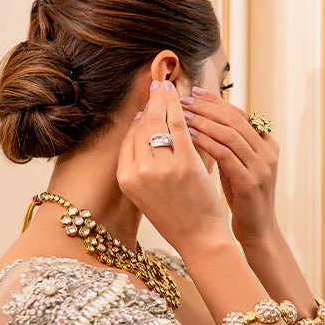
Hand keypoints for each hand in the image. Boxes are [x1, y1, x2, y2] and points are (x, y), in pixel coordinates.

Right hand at [117, 80, 228, 250]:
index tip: (147, 105)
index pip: (129, 139)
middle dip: (151, 104)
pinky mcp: (184, 164)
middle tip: (158, 85)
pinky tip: (183, 98)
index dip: (139, 119)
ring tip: (168, 86)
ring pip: (159, 124)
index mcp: (125, 179)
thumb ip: (142, 166)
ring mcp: (160, 168)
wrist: (199, 238)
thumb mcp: (148, 194)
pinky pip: (179, 128)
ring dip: (164, 101)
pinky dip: (180, 110)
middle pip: (142, 127)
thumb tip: (145, 130)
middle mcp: (138, 172)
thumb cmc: (177, 217)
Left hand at [179, 89, 279, 245]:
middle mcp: (268, 152)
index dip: (215, 101)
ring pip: (229, 133)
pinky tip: (187, 138)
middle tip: (182, 100)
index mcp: (268, 144)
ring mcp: (261, 167)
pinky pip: (224, 154)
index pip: (239, 113)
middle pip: (234, 119)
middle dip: (205, 108)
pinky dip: (205, 142)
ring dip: (202, 122)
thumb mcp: (239, 165)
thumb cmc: (243, 198)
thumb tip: (202, 119)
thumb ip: (229, 144)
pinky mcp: (250, 182)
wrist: (258, 230)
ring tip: (180, 116)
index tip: (192, 93)